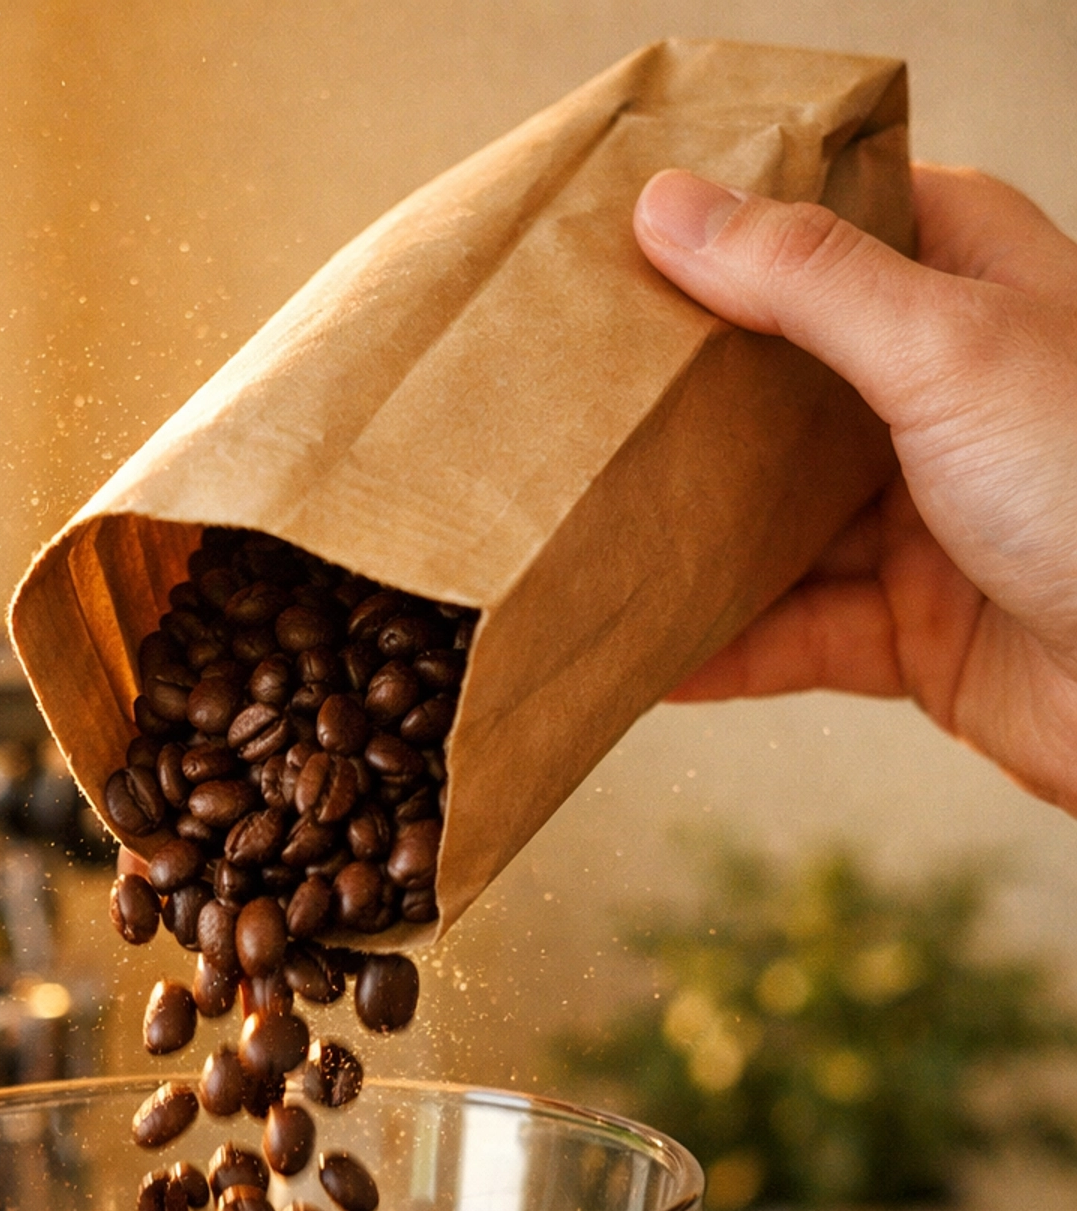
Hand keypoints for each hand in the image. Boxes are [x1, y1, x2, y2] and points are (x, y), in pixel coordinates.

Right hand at [633, 163, 1076, 811]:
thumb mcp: (947, 350)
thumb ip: (805, 282)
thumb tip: (675, 207)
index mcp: (982, 292)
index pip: (849, 224)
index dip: (748, 225)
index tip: (636, 235)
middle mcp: (954, 400)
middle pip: (793, 383)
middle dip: (693, 398)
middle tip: (578, 390)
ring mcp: (933, 520)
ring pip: (783, 520)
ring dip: (696, 536)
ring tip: (591, 531)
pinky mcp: (918, 633)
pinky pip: (798, 634)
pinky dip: (726, 649)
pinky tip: (653, 653)